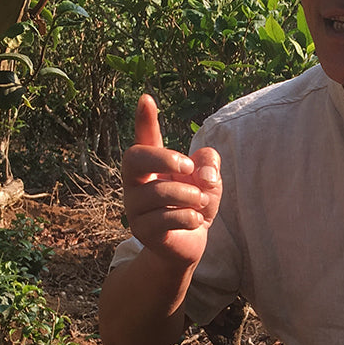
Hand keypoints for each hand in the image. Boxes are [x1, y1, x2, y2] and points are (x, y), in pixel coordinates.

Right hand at [121, 94, 221, 270]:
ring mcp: (134, 207)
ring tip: (200, 203)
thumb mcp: (208, 182)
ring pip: (161, 192)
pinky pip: (167, 218)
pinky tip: (195, 221)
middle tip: (189, 167)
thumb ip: (209, 165)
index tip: (146, 98)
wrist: (187, 246)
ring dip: (190, 196)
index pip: (143, 138)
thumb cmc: (194, 207)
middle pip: (134, 158)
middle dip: (164, 158)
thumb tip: (204, 168)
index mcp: (151, 166)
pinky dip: (190, 218)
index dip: (144, 119)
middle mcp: (135, 183)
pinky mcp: (141, 231)